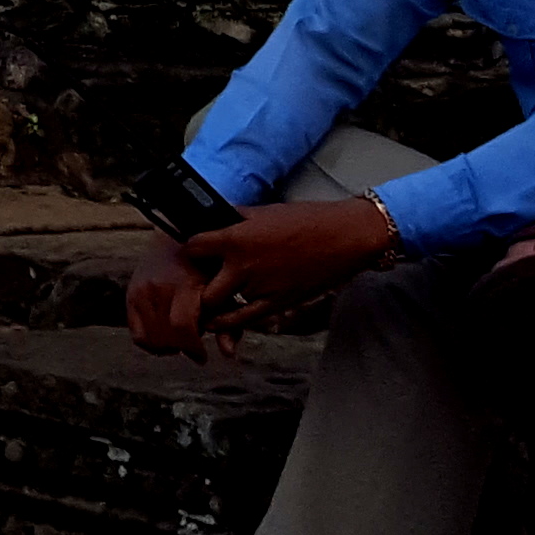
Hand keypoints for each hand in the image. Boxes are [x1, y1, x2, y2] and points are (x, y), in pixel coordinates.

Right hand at [123, 234, 223, 357]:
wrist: (176, 242)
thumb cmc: (207, 270)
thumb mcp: (224, 294)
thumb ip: (229, 324)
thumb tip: (228, 355)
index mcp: (183, 284)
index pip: (182, 327)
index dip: (193, 348)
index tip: (203, 356)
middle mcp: (157, 286)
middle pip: (166, 336)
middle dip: (183, 348)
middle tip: (194, 346)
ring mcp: (140, 291)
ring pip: (151, 339)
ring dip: (168, 346)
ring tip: (181, 339)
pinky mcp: (130, 296)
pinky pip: (137, 335)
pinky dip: (151, 343)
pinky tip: (166, 339)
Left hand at [179, 197, 395, 323]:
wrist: (345, 237)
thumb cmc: (307, 220)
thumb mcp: (263, 212)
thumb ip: (235, 220)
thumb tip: (215, 219)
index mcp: (235, 238)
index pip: (194, 248)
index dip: (189, 250)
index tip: (190, 252)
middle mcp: (242, 267)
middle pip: (202, 288)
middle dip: (193, 289)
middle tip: (189, 287)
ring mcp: (260, 289)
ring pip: (221, 307)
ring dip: (211, 307)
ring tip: (200, 307)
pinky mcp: (278, 304)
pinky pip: (245, 319)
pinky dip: (229, 322)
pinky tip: (217, 323)